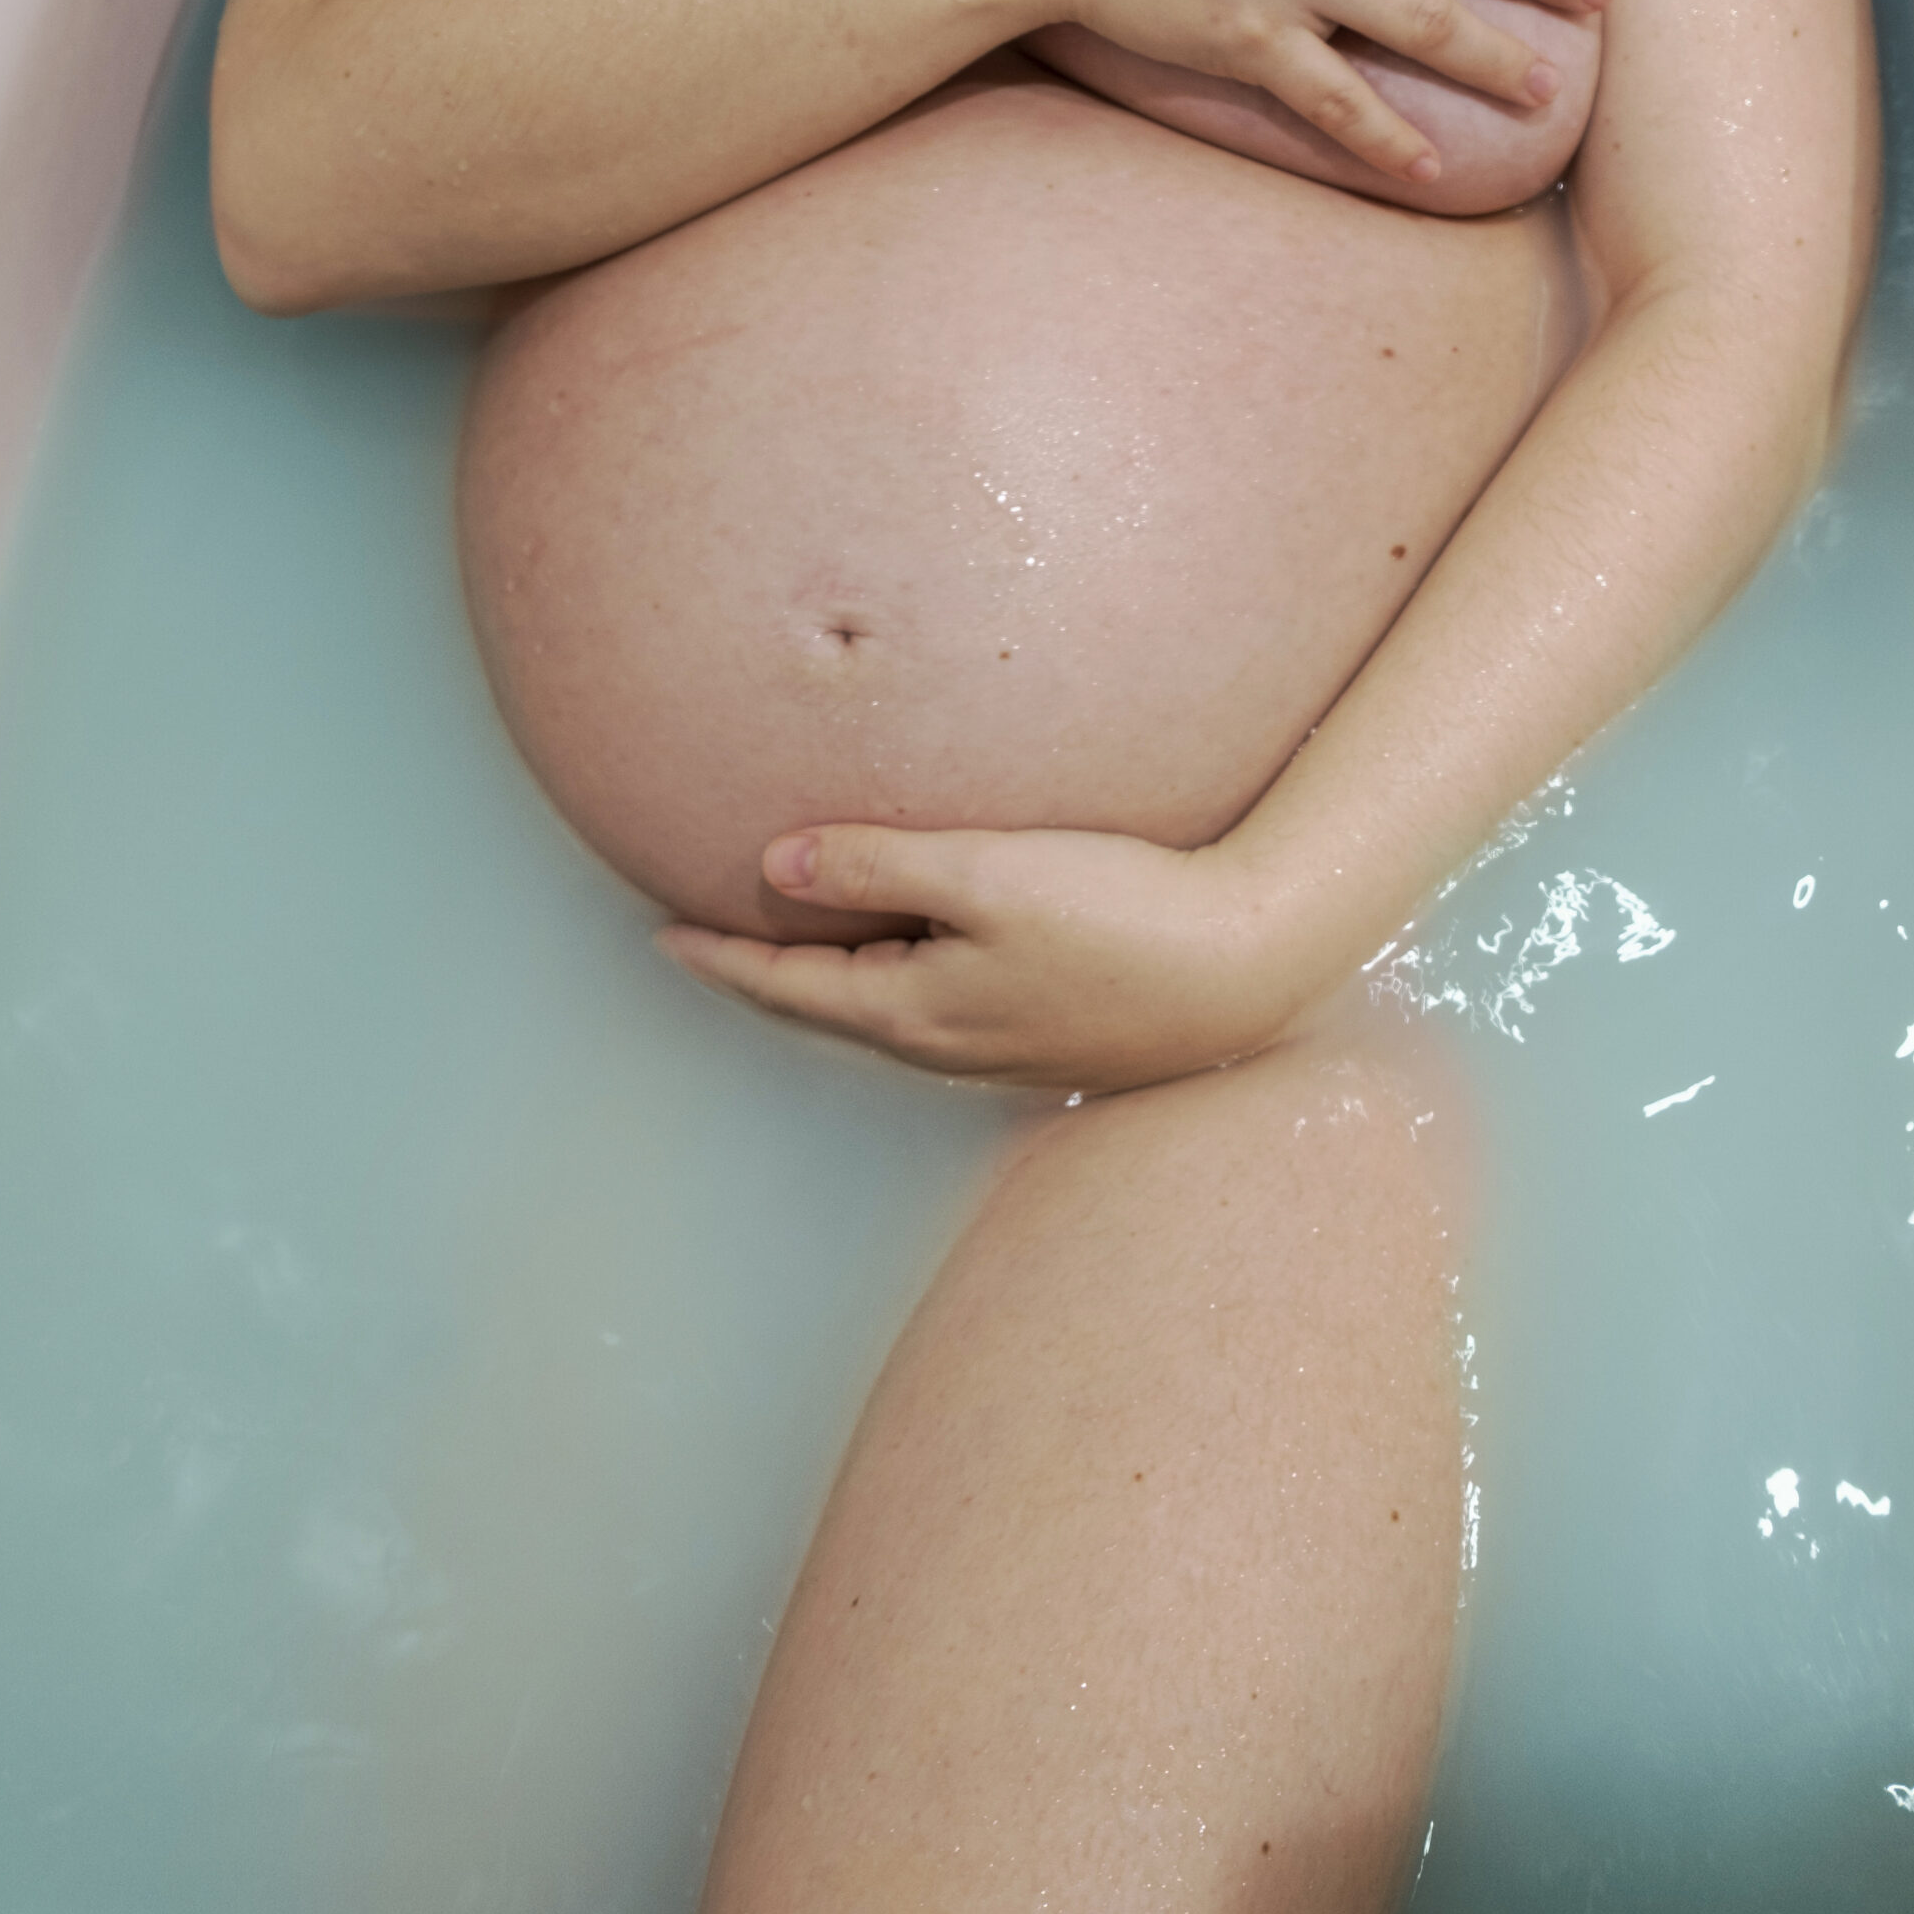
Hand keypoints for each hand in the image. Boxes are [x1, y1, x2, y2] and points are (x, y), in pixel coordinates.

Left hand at [656, 822, 1338, 1093]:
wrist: (1252, 967)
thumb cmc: (1121, 917)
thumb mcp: (985, 876)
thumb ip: (874, 865)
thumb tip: (773, 865)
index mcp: (915, 1011)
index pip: (787, 986)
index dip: (721, 959)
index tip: (661, 937)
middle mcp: (948, 1045)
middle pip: (827, 1008)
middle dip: (764, 976)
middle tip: (709, 942)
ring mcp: (1001, 1048)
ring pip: (884, 1012)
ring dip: (830, 981)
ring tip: (796, 944)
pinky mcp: (1051, 1031)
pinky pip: (938, 1008)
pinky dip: (895, 979)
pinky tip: (914, 954)